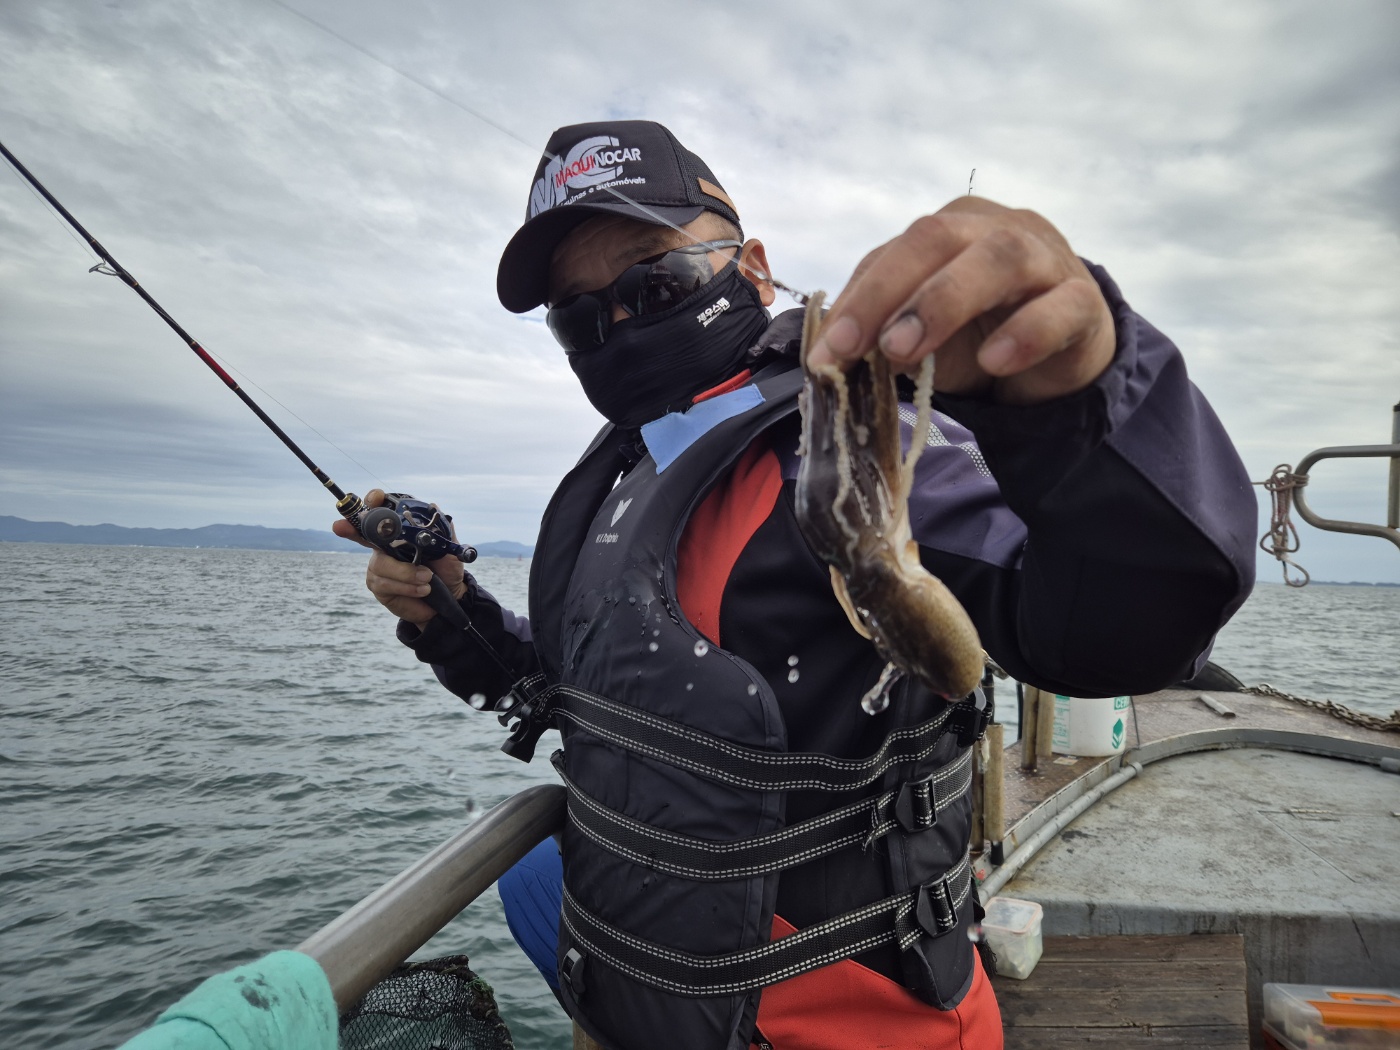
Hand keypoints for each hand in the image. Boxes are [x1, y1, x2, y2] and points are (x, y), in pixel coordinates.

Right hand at [331, 489, 466, 627]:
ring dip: (406, 572)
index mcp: (400, 532)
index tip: (374, 498)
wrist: (450, 597)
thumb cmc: (445, 569)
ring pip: (380, 564)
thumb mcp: (449, 548)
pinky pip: (385, 583)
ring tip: (427, 578)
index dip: (373, 503)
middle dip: (351, 529)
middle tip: (340, 526)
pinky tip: (422, 589)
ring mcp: (379, 565)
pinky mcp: (379, 586)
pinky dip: (407, 586)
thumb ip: (442, 530)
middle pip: (367, 535)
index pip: (382, 513)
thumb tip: (433, 507)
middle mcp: (384, 546)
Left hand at [807, 197, 1115, 405]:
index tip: (825, 354)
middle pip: (939, 237)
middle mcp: (995, 229)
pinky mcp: (1085, 301)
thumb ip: (882, 336)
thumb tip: (830, 360)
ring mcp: (1045, 259)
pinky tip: (996, 362)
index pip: (895, 251)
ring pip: (1000, 258)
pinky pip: (1061, 307)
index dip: (856, 299)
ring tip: (906, 351)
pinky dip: (1025, 332)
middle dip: (889, 292)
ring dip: (945, 302)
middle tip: (858, 348)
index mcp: (950, 229)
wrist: (1061, 358)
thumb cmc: (982, 334)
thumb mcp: (924, 337)